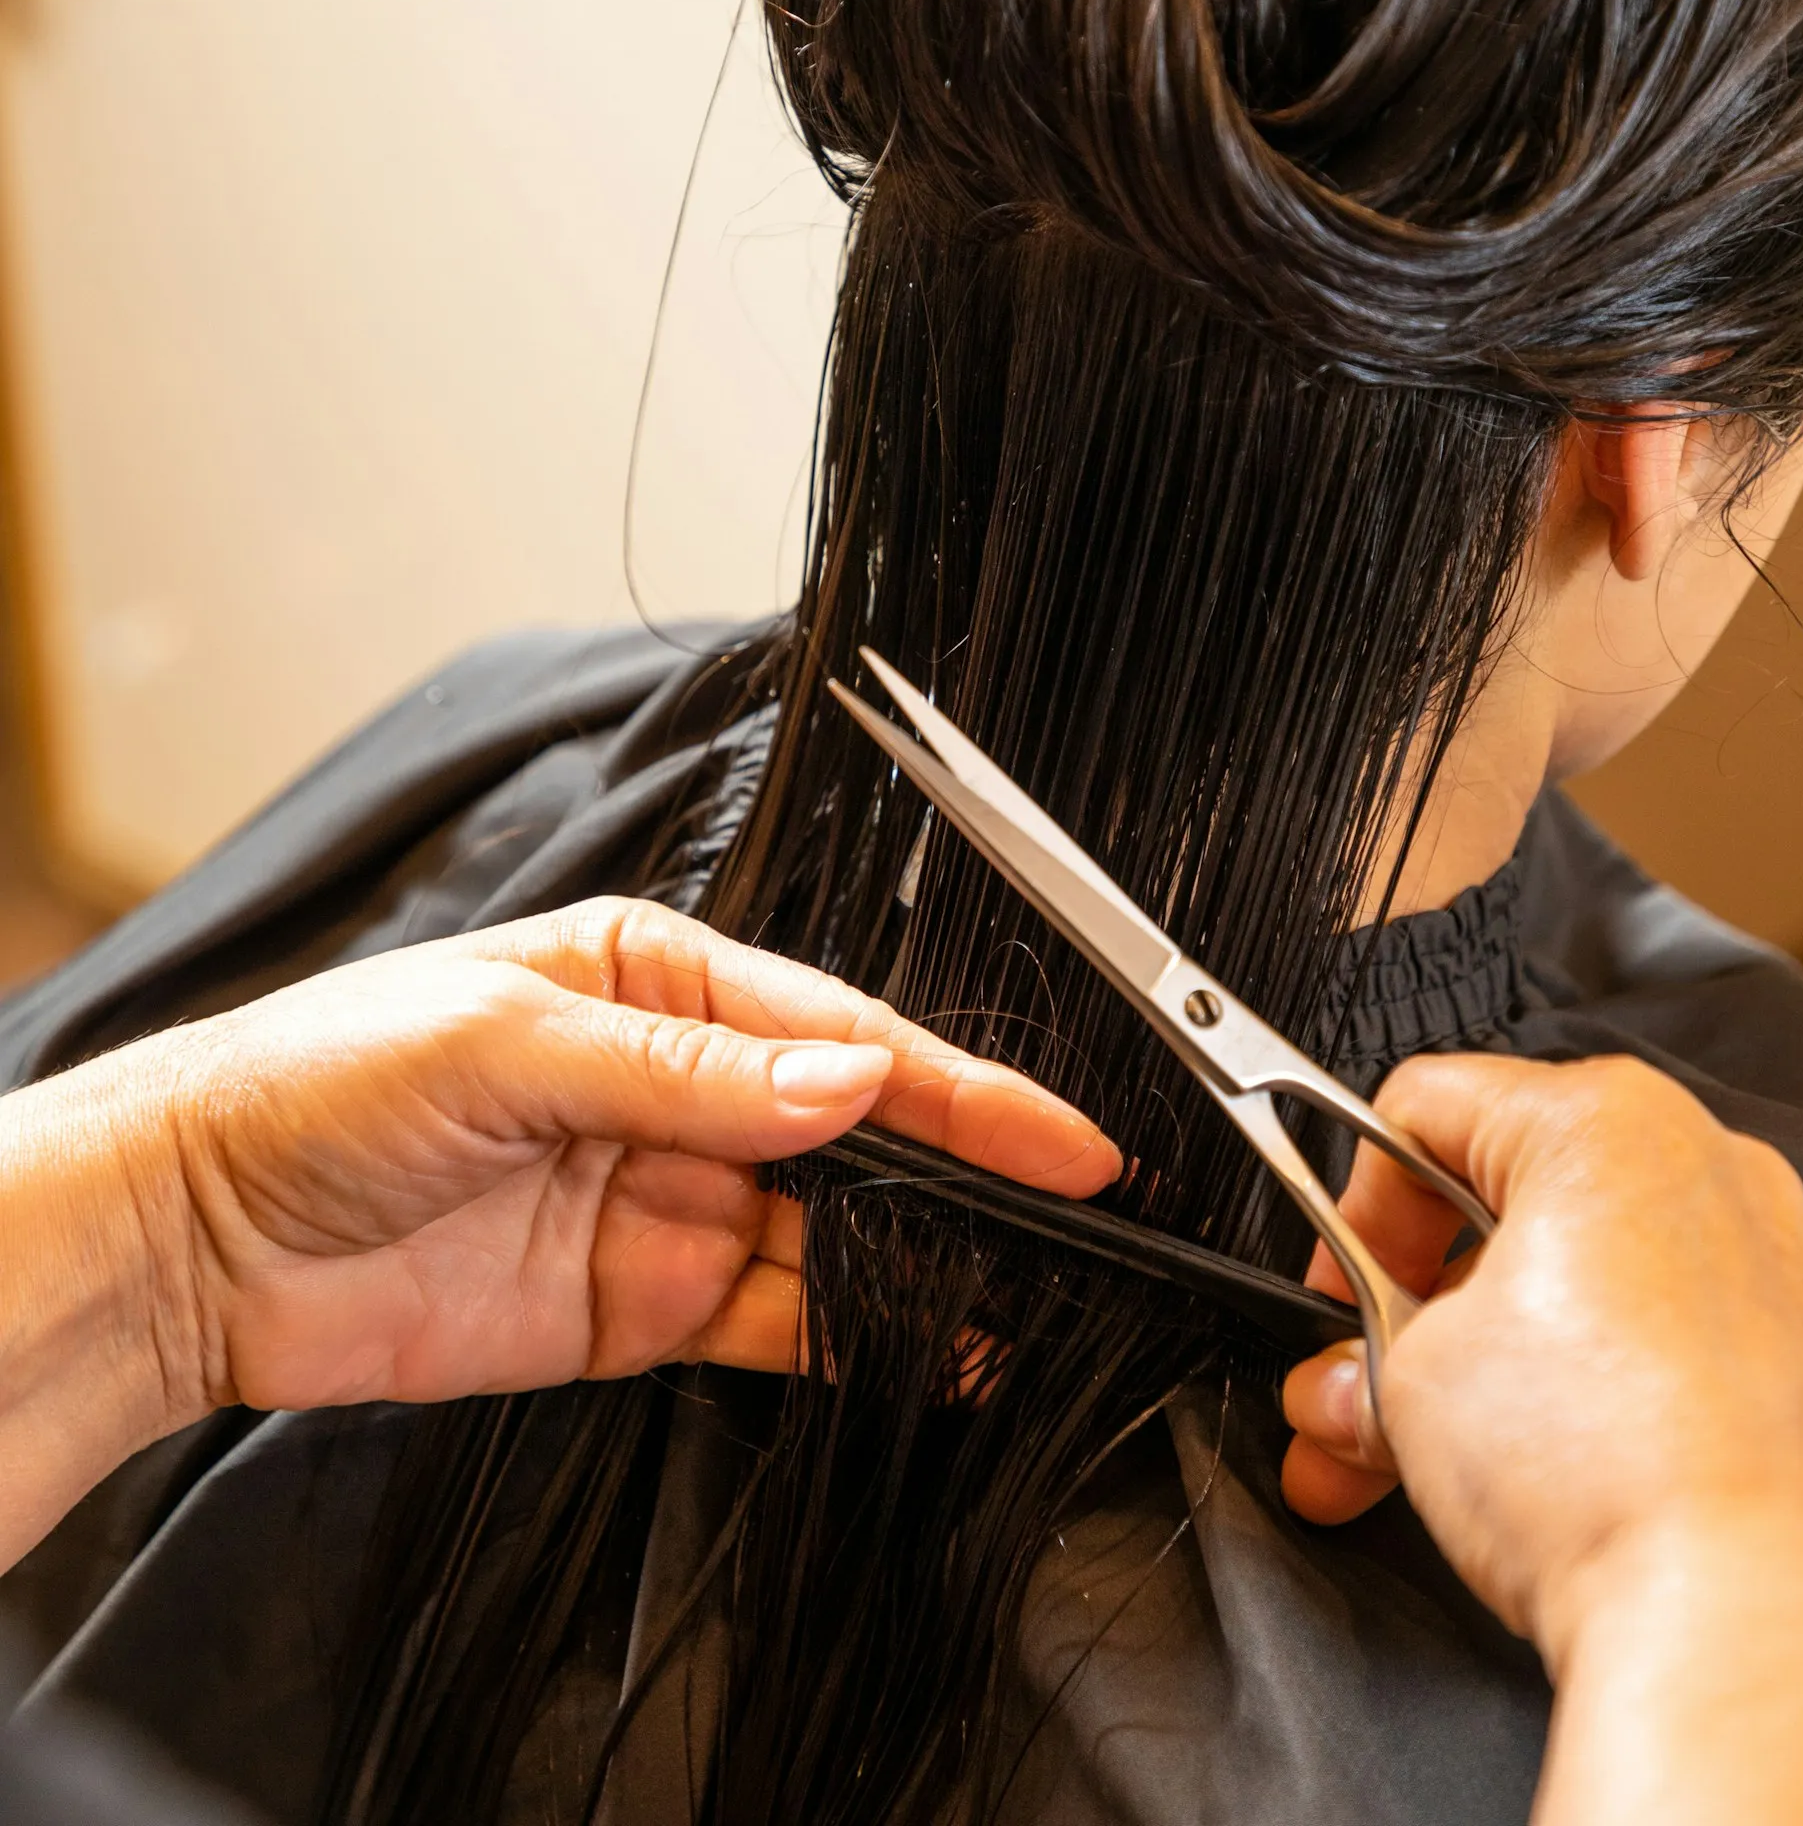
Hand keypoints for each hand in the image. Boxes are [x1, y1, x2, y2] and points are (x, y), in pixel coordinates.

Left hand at [0, 898, 1116, 1568]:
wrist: (197, 1238)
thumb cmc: (322, 1086)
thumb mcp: (505, 1045)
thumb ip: (685, 1074)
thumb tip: (844, 1081)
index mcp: (654, 979)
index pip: (837, 1032)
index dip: (958, 1086)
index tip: (1057, 1135)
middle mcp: (678, 1084)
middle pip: (859, 1132)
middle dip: (968, 1172)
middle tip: (1080, 1220)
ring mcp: (665, 1197)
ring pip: (837, 1232)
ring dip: (928, 1264)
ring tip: (1028, 1297)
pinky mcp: (639, 1302)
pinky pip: (776, 1319)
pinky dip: (856, 1336)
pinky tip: (931, 1347)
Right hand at [1280, 1053, 1802, 1824]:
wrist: (1751, 1631)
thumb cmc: (1604, 1475)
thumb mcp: (1404, 1377)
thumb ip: (1368, 1347)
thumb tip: (1356, 1383)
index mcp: (1609, 1126)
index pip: (1428, 1109)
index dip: (1352, 1205)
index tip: (1332, 1288)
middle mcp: (1719, 1178)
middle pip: (1518, 1216)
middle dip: (1422, 1320)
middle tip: (1364, 1397)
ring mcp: (1797, 1287)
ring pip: (1609, 1302)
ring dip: (1513, 1378)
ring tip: (1436, 1478)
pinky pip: (1702, 1375)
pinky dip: (1631, 1420)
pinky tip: (1575, 1499)